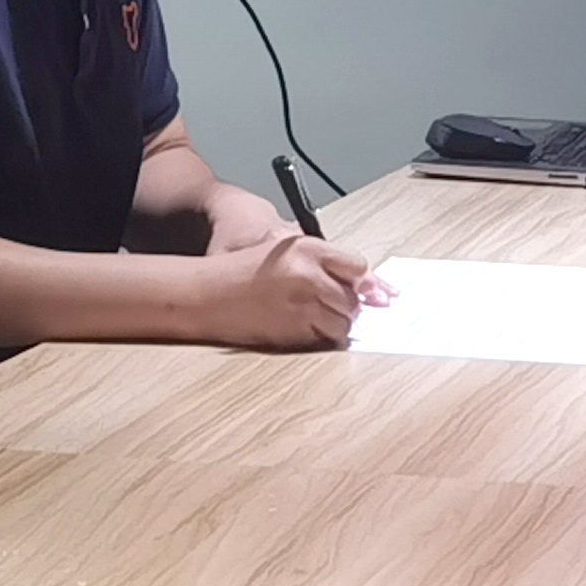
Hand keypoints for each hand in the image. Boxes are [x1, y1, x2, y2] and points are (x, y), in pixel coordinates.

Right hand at [191, 228, 385, 348]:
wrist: (208, 294)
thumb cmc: (245, 271)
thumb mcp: (287, 252)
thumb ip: (328, 264)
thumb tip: (374, 287)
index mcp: (308, 248)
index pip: (358, 266)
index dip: (367, 282)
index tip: (376, 293)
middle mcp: (308, 275)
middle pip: (354, 298)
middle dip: (352, 305)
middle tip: (335, 304)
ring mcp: (301, 305)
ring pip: (344, 323)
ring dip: (338, 323)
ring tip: (316, 315)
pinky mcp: (292, 331)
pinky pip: (324, 337)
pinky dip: (321, 335)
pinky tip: (302, 324)